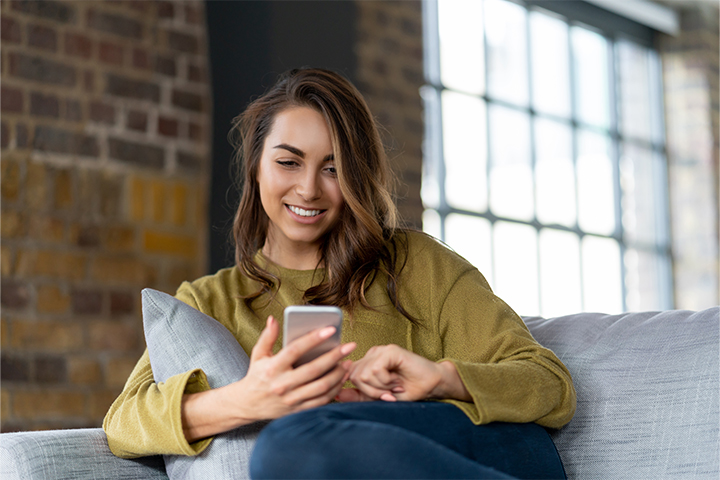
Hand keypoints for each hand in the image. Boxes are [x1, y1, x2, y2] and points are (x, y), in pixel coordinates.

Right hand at [225, 315, 355, 421]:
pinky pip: (321, 401)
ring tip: (348, 362)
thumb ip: (267, 336)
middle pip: (314, 369)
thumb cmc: (256, 375)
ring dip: (338, 374)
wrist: (247, 405)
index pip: (295, 350)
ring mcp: (290, 399)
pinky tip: (341, 379)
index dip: (314, 339)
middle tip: (350, 346)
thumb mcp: (258, 354)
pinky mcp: (297, 410)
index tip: (331, 329)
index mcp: (272, 368)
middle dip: (335, 356)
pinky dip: (334, 390)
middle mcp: (282, 384)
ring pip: (321, 387)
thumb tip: (274, 319)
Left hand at [335, 344, 470, 402]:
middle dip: (370, 392)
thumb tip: (337, 394)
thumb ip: (359, 395)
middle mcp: (371, 354)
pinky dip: (386, 381)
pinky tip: (397, 381)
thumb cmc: (408, 390)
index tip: (380, 396)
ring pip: (363, 374)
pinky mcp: (390, 350)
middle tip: (388, 394)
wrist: (432, 385)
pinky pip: (376, 370)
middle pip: (354, 376)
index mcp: (367, 363)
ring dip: (380, 387)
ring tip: (394, 386)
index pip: (348, 376)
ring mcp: (380, 350)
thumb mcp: (379, 397)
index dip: (359, 391)